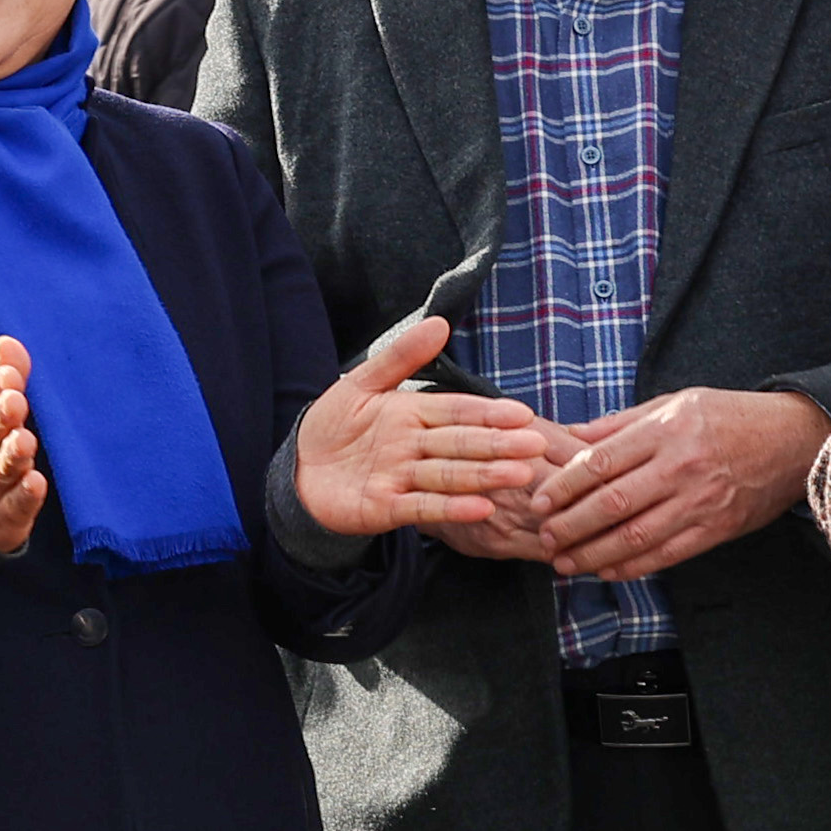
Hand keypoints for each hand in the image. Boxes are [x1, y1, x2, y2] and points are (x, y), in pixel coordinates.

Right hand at [0, 337, 47, 556]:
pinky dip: (24, 496)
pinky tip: (36, 483)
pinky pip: (13, 507)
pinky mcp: (4, 517)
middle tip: (15, 401)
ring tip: (25, 441)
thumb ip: (0, 378)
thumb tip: (8, 341)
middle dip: (0, 417)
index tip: (10, 375)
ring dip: (11, 455)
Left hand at [288, 313, 556, 540]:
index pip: (457, 412)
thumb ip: (400, 357)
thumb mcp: (361, 383)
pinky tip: (481, 507)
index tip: (522, 414)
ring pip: (450, 476)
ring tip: (519, 474)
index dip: (488, 414)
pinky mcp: (386, 508)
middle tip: (535, 446)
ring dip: (485, 476)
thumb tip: (440, 322)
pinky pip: (422, 507)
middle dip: (498, 445)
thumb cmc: (331, 425)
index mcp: (412, 415)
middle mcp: (414, 448)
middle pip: (462, 445)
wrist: (295, 470)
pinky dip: (451, 507)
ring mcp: (402, 479)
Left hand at [536, 386, 830, 585]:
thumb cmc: (729, 416)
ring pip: (635, 536)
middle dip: (570, 526)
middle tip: (544, 537)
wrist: (794, 440)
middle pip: (611, 504)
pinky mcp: (717, 528)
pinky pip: (667, 554)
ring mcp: (700, 501)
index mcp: (665, 430)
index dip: (563, 486)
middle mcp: (680, 467)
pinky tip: (606, 570)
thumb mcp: (674, 402)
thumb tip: (570, 436)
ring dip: (593, 554)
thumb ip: (620, 423)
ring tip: (564, 562)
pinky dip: (632, 567)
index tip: (539, 501)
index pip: (600, 461)